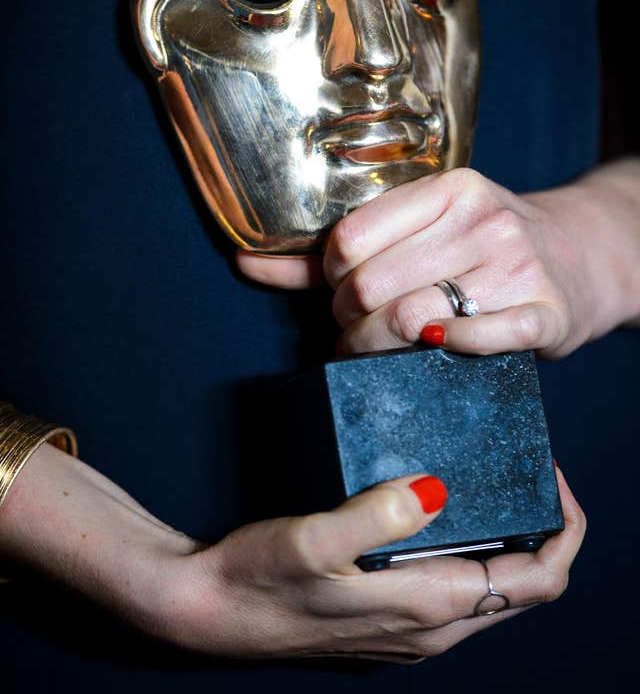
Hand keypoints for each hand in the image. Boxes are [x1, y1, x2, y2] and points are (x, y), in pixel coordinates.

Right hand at [0, 442, 583, 660]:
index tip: (553, 473)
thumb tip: (438, 488)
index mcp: (430, 607)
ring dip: (510, 533)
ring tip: (493, 474)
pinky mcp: (389, 609)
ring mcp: (412, 622)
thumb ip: (379, 515)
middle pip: (525, 583)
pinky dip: (471, 540)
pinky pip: (456, 577)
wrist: (209, 610)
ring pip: (493, 581)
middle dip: (544, 527)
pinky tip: (442, 500)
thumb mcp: (314, 541)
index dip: (563, 527)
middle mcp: (433, 624)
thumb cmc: (257, 577)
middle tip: (528, 465)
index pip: (538, 579)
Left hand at [237, 162, 639, 356]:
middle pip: (369, 286)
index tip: (342, 291)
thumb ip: (331, 253)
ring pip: (407, 320)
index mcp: (447, 189)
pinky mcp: (545, 313)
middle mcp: (482, 219)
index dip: (331, 279)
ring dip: (377, 349)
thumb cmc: (481, 245)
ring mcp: (517, 265)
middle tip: (356, 330)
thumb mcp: (419, 229)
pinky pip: (473, 340)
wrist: (578, 257)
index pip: (348, 240)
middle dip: (348, 321)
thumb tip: (245, 262)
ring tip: (380, 349)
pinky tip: (432, 351)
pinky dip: (441, 352)